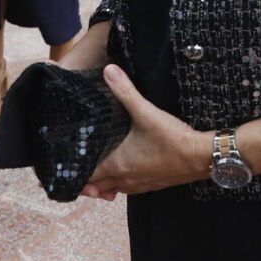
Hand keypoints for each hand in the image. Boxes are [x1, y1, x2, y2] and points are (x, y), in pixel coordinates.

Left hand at [79, 65, 207, 199]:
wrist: (201, 157)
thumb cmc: (172, 138)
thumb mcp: (147, 112)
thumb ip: (125, 92)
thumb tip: (108, 70)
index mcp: (117, 165)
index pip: (84, 177)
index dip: (70, 174)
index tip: (59, 169)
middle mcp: (123, 179)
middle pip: (95, 187)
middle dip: (83, 180)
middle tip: (72, 168)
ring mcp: (138, 185)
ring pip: (110, 189)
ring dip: (100, 183)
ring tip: (92, 171)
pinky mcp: (151, 185)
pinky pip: (126, 188)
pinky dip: (117, 183)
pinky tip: (121, 170)